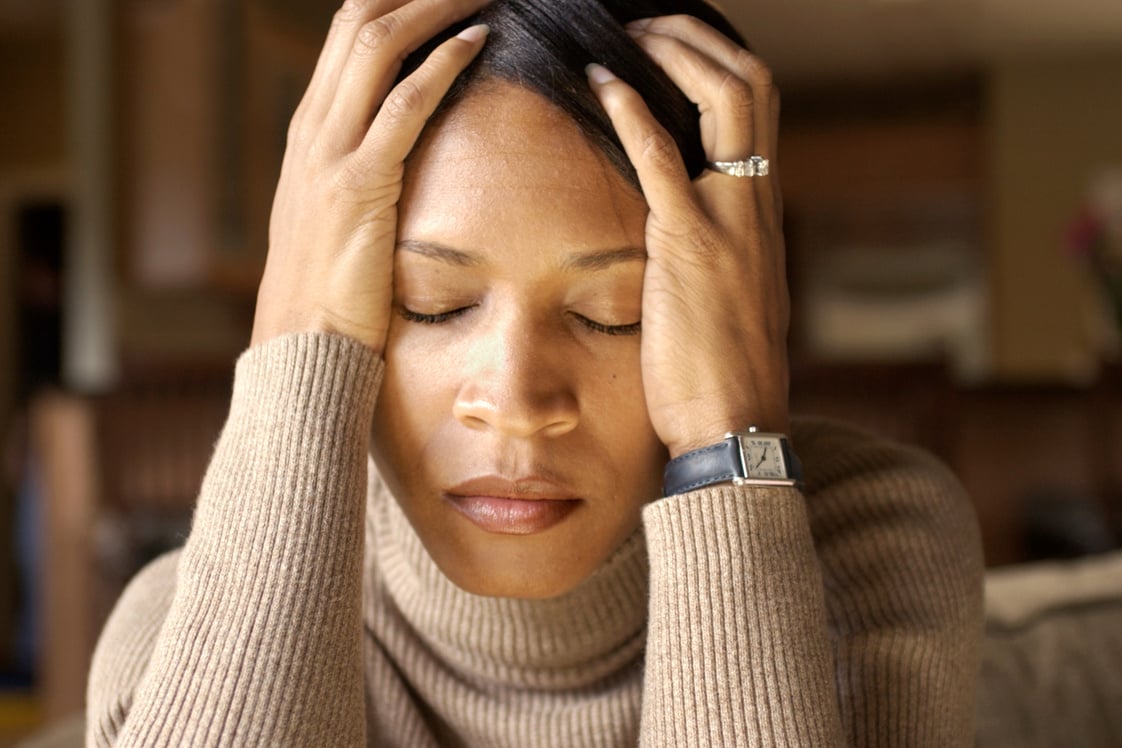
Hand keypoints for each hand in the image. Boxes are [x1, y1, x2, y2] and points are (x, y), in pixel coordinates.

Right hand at [251, 0, 489, 352]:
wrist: (302, 342)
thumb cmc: (329, 288)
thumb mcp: (335, 216)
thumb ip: (358, 172)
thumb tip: (398, 154)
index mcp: (309, 131)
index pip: (347, 35)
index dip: (397, 1)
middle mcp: (312, 128)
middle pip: (358, 20)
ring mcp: (328, 153)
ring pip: (378, 45)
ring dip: (435, 6)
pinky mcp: (357, 185)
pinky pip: (403, 105)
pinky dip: (442, 64)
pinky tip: (478, 39)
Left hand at [588, 15, 788, 458]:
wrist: (736, 424)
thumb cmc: (725, 372)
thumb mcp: (731, 298)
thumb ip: (718, 252)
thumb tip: (683, 231)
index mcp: (761, 214)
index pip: (758, 112)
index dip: (718, 65)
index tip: (674, 48)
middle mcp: (756, 205)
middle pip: (752, 85)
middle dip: (699, 40)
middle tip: (649, 25)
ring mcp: (729, 221)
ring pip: (726, 100)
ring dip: (675, 53)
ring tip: (629, 35)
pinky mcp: (690, 246)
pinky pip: (665, 157)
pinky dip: (633, 110)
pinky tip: (600, 81)